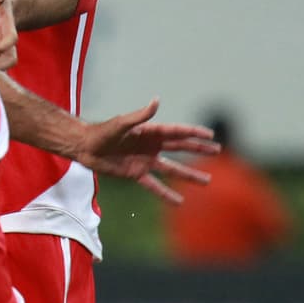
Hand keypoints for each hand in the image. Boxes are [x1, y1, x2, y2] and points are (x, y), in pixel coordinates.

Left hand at [73, 99, 219, 204]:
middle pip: (180, 148)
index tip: (211, 135)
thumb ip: (140, 116)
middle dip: (198, 149)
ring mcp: (145, 161)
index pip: (176, 132)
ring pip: (172, 169)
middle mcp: (150, 146)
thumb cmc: (102, 132)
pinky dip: (166, 194)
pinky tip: (179, 201)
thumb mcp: (121, 123)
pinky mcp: (136, 174)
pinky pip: (154, 185)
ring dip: (189, 174)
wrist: (86, 147)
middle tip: (217, 151)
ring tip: (207, 181)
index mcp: (149, 132)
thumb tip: (156, 101)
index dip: (194, 133)